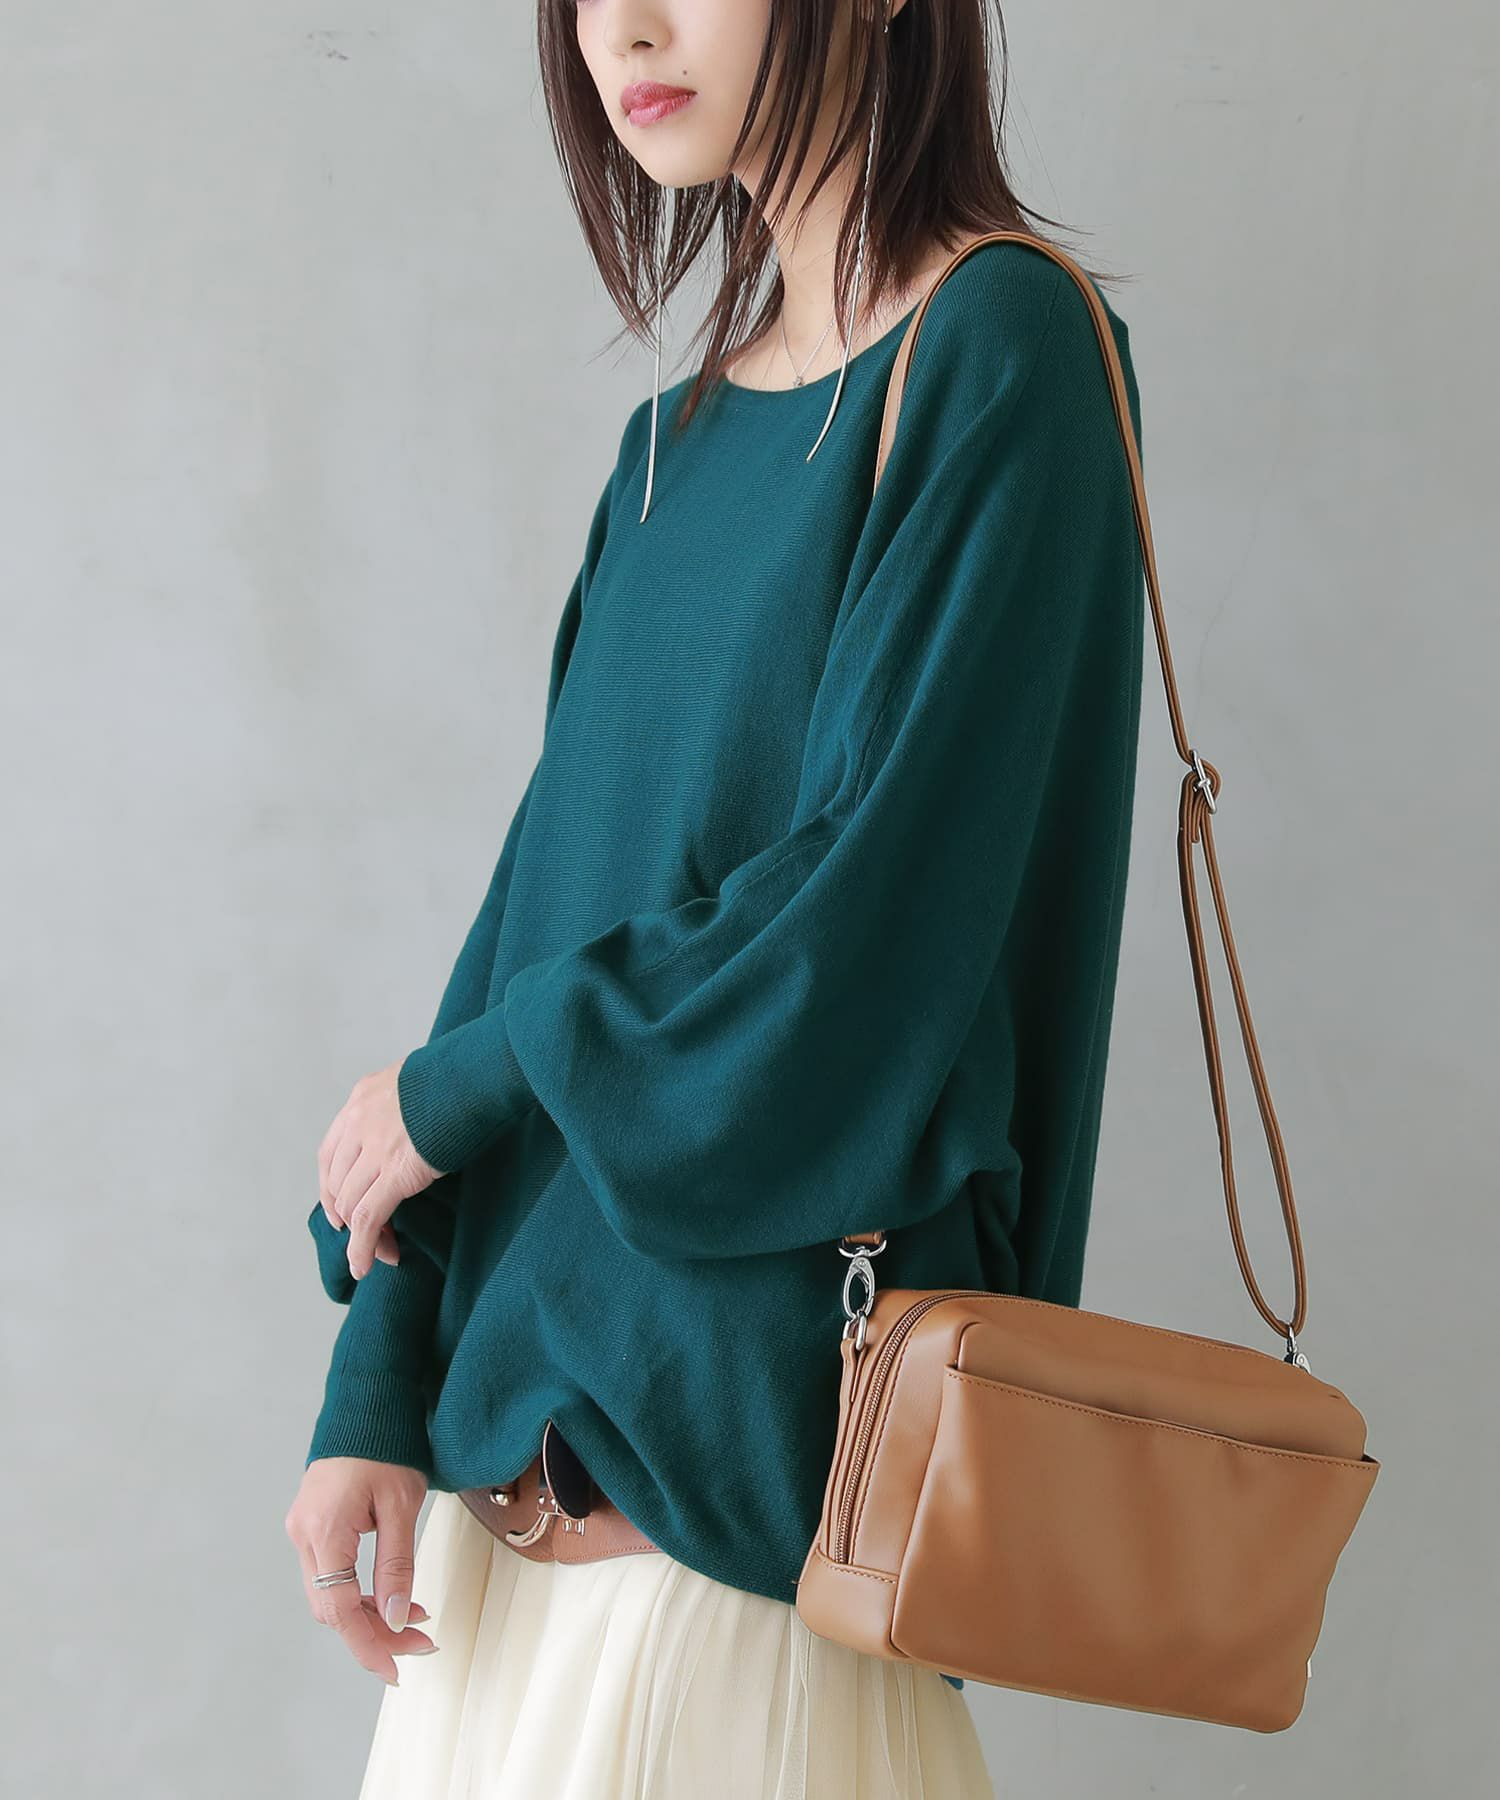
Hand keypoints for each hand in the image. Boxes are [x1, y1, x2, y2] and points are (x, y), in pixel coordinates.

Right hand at [286, 1457, 435, 1685]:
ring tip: (416, 1619)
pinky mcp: (312, 1525)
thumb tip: (397, 1618)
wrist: (366, 1405)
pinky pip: (331, 1574)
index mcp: (324, 1531)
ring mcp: (303, 1530)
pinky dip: (359, 1591)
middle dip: (376, 1632)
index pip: (339, 1608)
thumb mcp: (401, 1505)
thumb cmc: (386, 1446)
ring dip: (369, 1613)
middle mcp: (304, 1535)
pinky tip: (391, 1595)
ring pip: (331, 1594)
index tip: (395, 1670)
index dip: (368, 1644)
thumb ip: (397, 1565)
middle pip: (332, 1607)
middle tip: (422, 1641)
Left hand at [317, 1057, 444, 1279]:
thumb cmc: (462, 1077)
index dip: (331, 1187)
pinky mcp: (396, 1173)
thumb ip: (402, 1105)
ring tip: (379, 1254)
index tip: (340, 1210)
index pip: (330, 1153)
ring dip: (360, 1236)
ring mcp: (375, 1148)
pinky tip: (364, 1264)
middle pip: (339, 1182)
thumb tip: (413, 1128)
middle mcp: (359, 1122)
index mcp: (362, 1098)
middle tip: (371, 1236)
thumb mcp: (417, 1082)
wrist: (477, 1073)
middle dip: (350, 1216)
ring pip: (352, 1204)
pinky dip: (362, 1247)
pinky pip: (368, 1218)